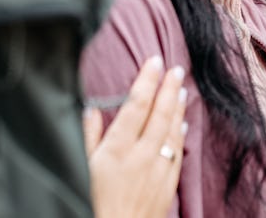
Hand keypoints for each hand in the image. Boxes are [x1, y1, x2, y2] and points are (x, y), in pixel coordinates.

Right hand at [84, 56, 186, 217]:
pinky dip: (181, 134)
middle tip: (175, 68)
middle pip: (160, 113)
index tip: (154, 61)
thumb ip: (88, 137)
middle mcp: (142, 155)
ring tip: (181, 88)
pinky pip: (178, 152)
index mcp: (117, 148)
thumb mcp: (82, 168)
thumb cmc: (94, 204)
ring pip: (172, 130)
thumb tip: (91, 110)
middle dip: (168, 88)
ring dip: (178, 107)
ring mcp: (158, 169)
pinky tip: (183, 123)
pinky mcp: (167, 183)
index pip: (136, 104)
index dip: (147, 80)